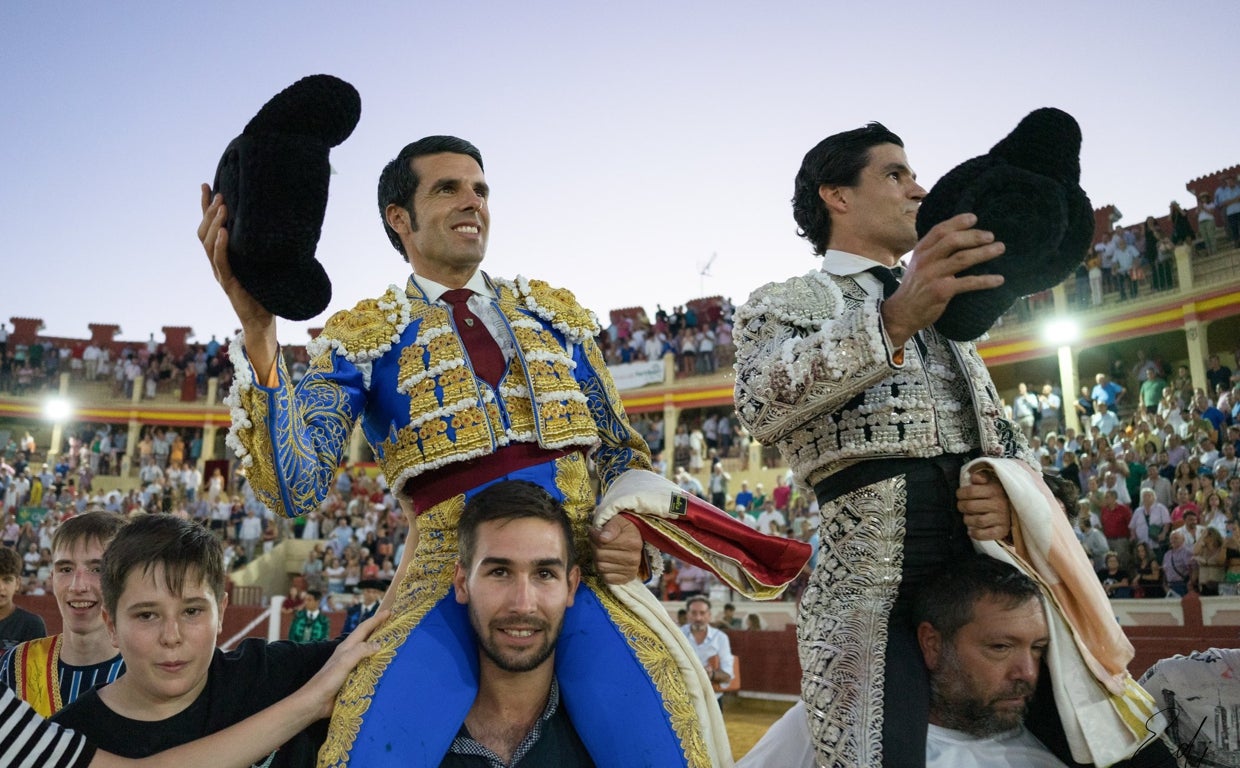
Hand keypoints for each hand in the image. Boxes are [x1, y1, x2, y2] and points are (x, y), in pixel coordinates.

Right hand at [197, 183, 277, 373]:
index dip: (205, 207)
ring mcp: (220, 273)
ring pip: (208, 244)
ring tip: (221, 206)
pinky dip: (221, 246)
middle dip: (208, 211)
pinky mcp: (229, 284)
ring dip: (214, 223)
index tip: (206, 185)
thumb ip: (260, 245)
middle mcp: (217, 263)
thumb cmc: (266, 290)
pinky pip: (221, 262)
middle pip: (204, 232)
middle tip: (218, 193)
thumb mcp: (262, 262)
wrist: (263, 321)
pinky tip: (224, 231)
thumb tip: (277, 219)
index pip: (209, 227)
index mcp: (223, 256)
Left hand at [301, 609, 387, 719]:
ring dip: (381, 651)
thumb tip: (379, 644)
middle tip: (395, 628)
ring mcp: (351, 668)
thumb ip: (359, 652)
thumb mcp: (343, 663)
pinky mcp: (353, 681)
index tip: (389, 612)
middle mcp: (349, 656)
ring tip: (396, 649)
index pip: (363, 629)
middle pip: (367, 640)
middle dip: (380, 632)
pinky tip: (387, 672)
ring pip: (369, 656)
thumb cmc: (326, 681)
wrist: (314, 703)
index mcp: (346, 648)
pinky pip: (369, 671)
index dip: (376, 620)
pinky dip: (378, 668)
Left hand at [591, 514, 643, 584]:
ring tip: (602, 551)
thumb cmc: (624, 529)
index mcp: (632, 542)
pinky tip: (607, 562)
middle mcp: (634, 558)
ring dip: (597, 559)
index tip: (595, 532)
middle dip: (594, 547)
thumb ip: (610, 527)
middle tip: (597, 542)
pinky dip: (603, 571)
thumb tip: (602, 538)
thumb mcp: (618, 521)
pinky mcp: (627, 579)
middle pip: (600, 555)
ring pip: (601, 567)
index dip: (594, 536)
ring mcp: (631, 570)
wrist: (635, 540)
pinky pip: (606, 578)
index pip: (601, 542)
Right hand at [881, 213, 1005, 347]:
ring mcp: (933, 275)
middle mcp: (925, 260)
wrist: (902, 313)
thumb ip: (933, 253)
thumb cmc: (914, 288)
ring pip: (962, 259)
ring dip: (984, 253)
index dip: (957, 222)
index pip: (939, 230)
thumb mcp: (918, 265)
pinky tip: (999, 279)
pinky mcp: (941, 291)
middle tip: (991, 236)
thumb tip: (958, 240)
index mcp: (920, 251)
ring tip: (999, 248)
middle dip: (974, 236)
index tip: (974, 217)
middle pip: (952, 241)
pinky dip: (985, 280)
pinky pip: (968, 282)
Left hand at [957, 470, 1011, 540]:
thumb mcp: (992, 481)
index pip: (970, 491)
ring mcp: (1001, 518)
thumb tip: (974, 478)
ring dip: (967, 519)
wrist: (1017, 508)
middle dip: (961, 506)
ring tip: (967, 517)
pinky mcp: (1002, 530)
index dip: (961, 493)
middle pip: (970, 506)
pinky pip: (985, 535)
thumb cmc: (998, 494)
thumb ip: (981, 477)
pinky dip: (975, 534)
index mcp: (995, 490)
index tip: (960, 495)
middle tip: (961, 506)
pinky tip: (971, 531)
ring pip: (977, 521)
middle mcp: (999, 504)